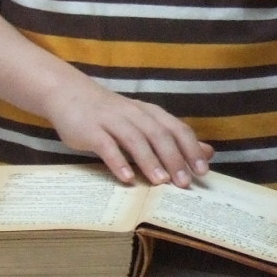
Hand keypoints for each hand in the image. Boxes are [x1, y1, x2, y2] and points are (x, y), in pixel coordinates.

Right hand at [40, 75, 211, 185]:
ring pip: (135, 139)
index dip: (191, 149)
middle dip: (174, 159)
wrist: (69, 93)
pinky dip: (118, 161)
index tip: (202, 171)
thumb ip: (174, 137)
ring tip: (160, 181)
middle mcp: (134, 114)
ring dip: (149, 161)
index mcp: (150, 113)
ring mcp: (111, 121)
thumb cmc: (112, 114)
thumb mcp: (144, 121)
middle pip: (159, 135)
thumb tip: (207, 152)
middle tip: (184, 183)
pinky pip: (106, 146)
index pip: (177, 129)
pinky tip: (126, 178)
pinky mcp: (91, 130)